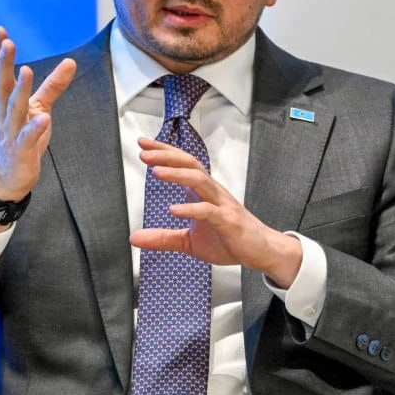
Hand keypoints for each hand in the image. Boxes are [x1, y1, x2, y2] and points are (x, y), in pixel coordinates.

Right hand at [0, 26, 76, 201]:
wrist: (8, 179)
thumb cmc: (22, 139)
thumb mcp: (39, 109)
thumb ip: (53, 86)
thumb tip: (70, 62)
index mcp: (6, 103)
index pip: (0, 74)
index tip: (0, 31)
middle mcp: (5, 114)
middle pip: (3, 86)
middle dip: (4, 64)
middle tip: (8, 43)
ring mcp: (12, 133)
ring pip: (14, 109)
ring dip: (20, 90)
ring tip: (26, 71)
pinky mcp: (22, 151)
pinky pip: (28, 138)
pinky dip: (34, 128)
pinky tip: (43, 119)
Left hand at [129, 138, 302, 286]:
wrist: (260, 251)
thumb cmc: (228, 239)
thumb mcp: (189, 242)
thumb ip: (162, 238)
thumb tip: (134, 238)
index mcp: (202, 192)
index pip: (182, 164)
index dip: (164, 152)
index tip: (143, 143)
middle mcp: (212, 192)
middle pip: (190, 165)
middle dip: (167, 156)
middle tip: (145, 153)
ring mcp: (221, 205)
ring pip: (200, 180)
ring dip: (177, 174)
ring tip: (156, 172)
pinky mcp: (228, 221)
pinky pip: (209, 211)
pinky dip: (191, 209)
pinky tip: (174, 209)